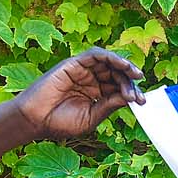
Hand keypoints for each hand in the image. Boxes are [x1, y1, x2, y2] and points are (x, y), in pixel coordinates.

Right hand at [9, 48, 145, 141]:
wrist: (36, 120)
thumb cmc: (60, 122)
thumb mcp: (92, 117)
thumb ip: (109, 105)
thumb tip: (130, 97)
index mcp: (97, 95)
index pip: (118, 89)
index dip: (131, 93)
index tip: (142, 102)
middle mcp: (92, 81)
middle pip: (117, 75)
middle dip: (130, 82)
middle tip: (137, 93)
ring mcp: (83, 72)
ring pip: (109, 63)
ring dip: (124, 66)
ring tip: (136, 75)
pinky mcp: (74, 63)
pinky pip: (95, 55)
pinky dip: (110, 57)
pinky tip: (122, 65)